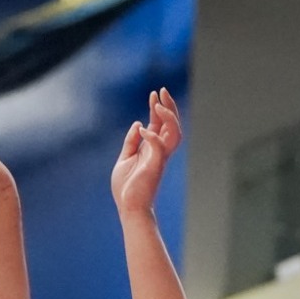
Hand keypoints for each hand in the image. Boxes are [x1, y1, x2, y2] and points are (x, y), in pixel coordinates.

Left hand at [111, 88, 181, 215]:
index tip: (154, 94)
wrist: (129, 207)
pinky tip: (141, 129)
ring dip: (168, 117)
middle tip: (162, 91)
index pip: (160, 124)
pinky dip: (152, 135)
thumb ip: (131, 142)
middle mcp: (160, 151)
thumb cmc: (127, 187)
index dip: (158, 108)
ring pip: (174, 133)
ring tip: (158, 105)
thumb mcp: (125, 158)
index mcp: (152, 149)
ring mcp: (159, 158)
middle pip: (172, 124)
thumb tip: (138, 124)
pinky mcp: (155, 165)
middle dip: (169, 106)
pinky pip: (159, 146)